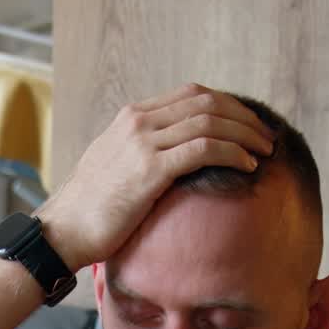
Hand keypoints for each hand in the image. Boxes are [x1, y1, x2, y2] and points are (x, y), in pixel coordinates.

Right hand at [37, 83, 276, 271]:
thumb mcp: (112, 169)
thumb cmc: (87, 213)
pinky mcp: (149, 169)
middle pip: (207, 101)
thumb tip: (171, 164)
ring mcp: (143, 143)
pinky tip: (248, 165)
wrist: (61, 233)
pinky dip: (233, 153)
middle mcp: (138, 121)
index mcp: (130, 117)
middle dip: (243, 117)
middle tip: (266, 136)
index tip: (246, 125)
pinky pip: (204, 149)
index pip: (191, 94)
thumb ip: (141, 155)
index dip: (226, 106)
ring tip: (265, 151)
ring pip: (210, 121)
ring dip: (245, 134)